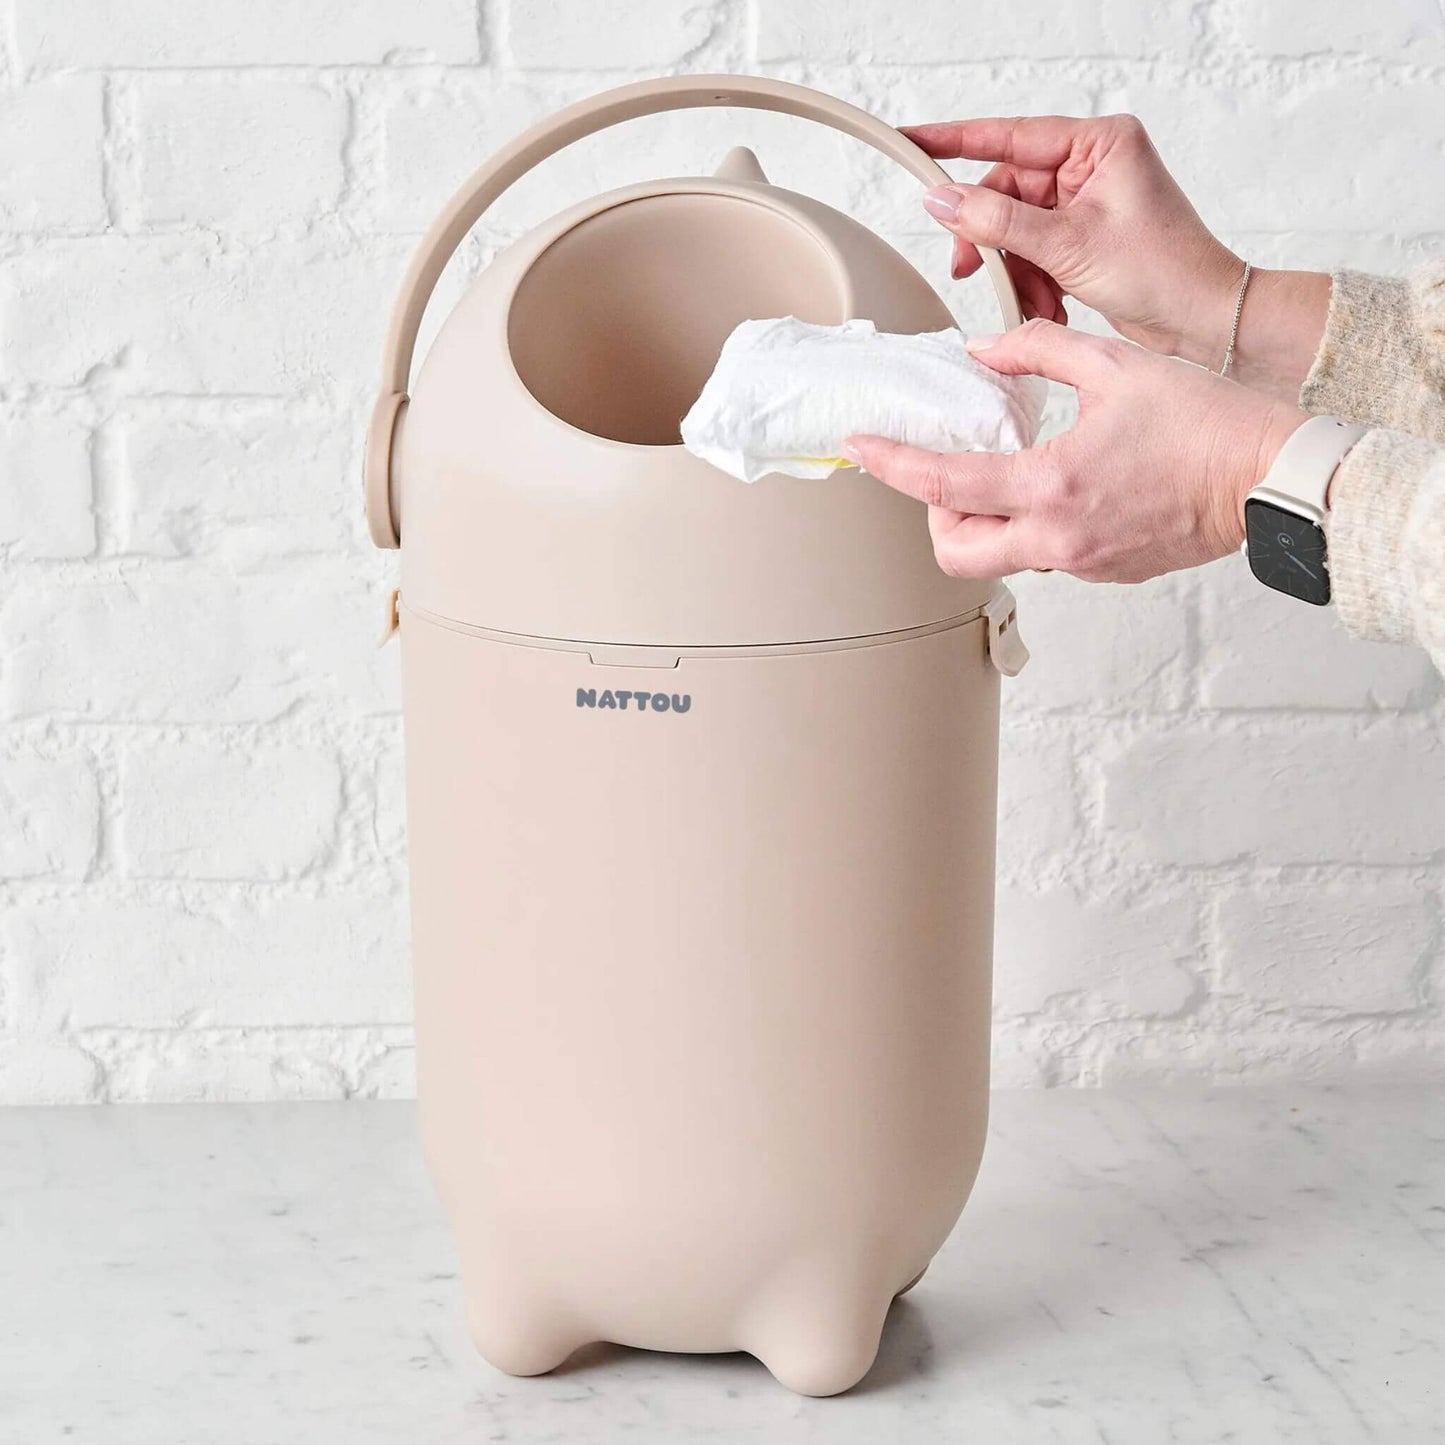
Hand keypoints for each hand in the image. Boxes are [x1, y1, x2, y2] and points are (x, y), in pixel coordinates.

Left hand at [842, 320, 1306, 583]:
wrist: (1272, 479)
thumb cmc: (1207, 422)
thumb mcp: (1115, 364)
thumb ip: (1037, 351)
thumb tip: (984, 352)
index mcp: (1051, 486)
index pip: (942, 486)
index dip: (890, 465)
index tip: (861, 447)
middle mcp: (1058, 539)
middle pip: (954, 553)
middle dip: (935, 516)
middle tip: (949, 472)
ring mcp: (1083, 564)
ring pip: (999, 559)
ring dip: (984, 522)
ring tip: (1007, 472)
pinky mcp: (1106, 572)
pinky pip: (1045, 557)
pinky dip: (1031, 526)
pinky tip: (1058, 486)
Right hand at [901, 114, 1328, 395]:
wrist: (1203, 321)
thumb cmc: (1163, 271)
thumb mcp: (1069, 244)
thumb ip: (998, 222)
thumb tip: (942, 200)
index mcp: (1099, 144)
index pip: (1010, 136)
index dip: (955, 141)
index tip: (912, 141)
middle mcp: (1092, 166)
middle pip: (1007, 191)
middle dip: (989, 236)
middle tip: (970, 268)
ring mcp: (1086, 203)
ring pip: (1015, 228)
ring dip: (1012, 268)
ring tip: (1024, 299)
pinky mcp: (1083, 238)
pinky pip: (1033, 251)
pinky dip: (1030, 280)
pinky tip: (1043, 304)